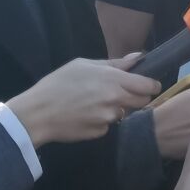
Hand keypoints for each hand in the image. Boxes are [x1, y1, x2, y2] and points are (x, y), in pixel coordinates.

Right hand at [7, 55, 160, 146]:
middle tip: (118, 93)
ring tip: (92, 103)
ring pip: (123, 113)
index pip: (148, 86)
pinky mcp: (100, 132)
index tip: (147, 85)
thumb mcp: (84, 65)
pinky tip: (84, 115)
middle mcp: (116, 100)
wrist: (37, 113)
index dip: (151, 85)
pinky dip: (101, 121)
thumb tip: (139, 57)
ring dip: (115, 109)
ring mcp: (109, 118)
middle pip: (142, 101)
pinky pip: (108, 125)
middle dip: (136, 97)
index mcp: (114, 80)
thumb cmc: (58, 84)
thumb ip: (115, 63)